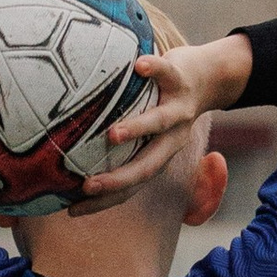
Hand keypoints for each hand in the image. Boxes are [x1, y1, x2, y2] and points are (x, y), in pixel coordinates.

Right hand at [77, 33, 254, 206]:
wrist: (210, 76)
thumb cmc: (164, 104)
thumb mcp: (148, 130)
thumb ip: (119, 144)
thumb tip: (66, 158)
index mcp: (161, 154)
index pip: (132, 186)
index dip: (104, 202)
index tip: (73, 211)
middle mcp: (172, 138)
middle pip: (148, 165)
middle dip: (119, 179)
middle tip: (88, 186)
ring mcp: (179, 108)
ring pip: (160, 121)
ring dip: (138, 130)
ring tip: (113, 135)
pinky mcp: (180, 78)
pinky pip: (166, 72)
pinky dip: (154, 69)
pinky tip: (138, 66)